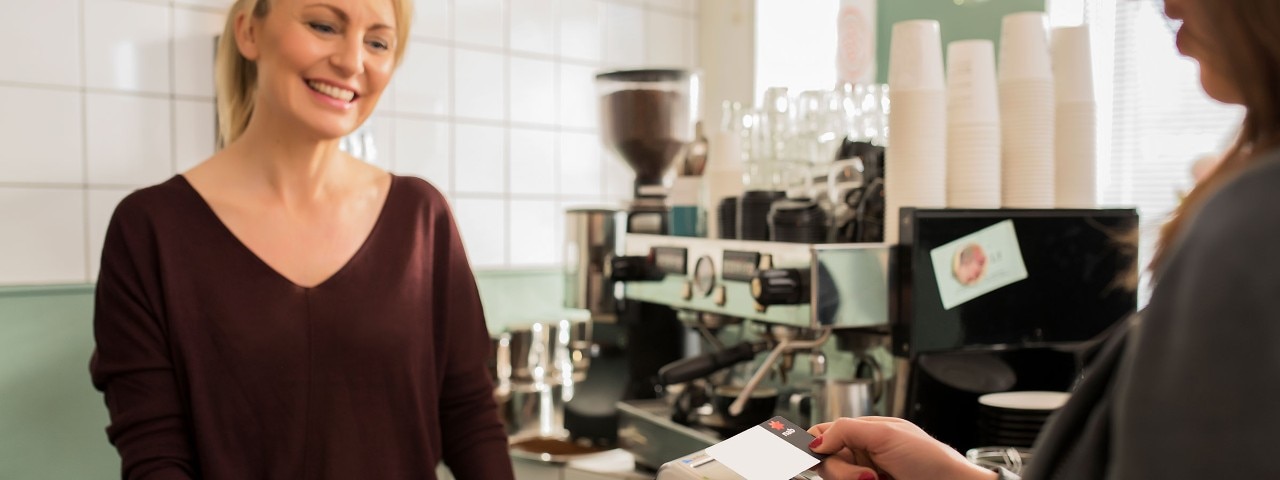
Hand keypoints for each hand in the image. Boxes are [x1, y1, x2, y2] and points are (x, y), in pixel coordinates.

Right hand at [807, 417, 996, 479]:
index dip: (813, 442)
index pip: (825, 433)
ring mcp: (864, 476)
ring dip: (849, 479)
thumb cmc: (932, 460)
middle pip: (825, 461)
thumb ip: (847, 430)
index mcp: (864, 433)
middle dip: (840, 469)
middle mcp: (861, 455)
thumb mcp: (887, 434)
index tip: (809, 453)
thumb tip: (817, 441)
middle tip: (863, 474)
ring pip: (834, 478)